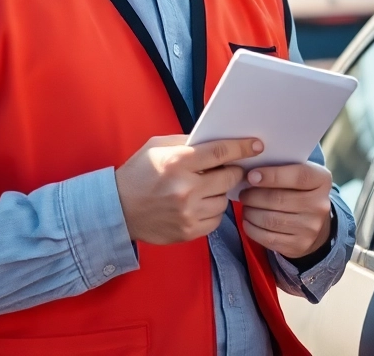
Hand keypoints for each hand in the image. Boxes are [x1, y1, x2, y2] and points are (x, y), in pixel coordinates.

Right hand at [115, 135, 262, 244]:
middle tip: (229, 169)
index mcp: (178, 162)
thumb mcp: (157, 147)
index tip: (256, 146)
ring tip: (206, 188)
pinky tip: (200, 204)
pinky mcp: (188, 231)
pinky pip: (217, 219)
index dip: (242, 147)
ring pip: (225, 200)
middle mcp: (186, 188)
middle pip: (229, 177)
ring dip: (221, 193)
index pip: (221, 152)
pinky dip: (213, 211)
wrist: (117, 209)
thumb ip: (188, 143)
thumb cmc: (138, 174)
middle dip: (232, 171)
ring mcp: (188, 212)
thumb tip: (217, 141)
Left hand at [240, 162, 333, 259]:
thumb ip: (281, 169)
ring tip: (246, 206)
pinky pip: (268, 238)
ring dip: (250, 212)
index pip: (298, 176)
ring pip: (270, 219)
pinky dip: (252, 229)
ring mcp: (310, 228)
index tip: (251, 176)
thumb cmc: (299, 192)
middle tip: (243, 193)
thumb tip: (250, 172)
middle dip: (254, 196)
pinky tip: (248, 221)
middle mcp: (320, 205)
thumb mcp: (299, 174)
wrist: (315, 224)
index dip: (272, 175)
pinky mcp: (299, 245)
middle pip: (279, 199)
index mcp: (321, 180)